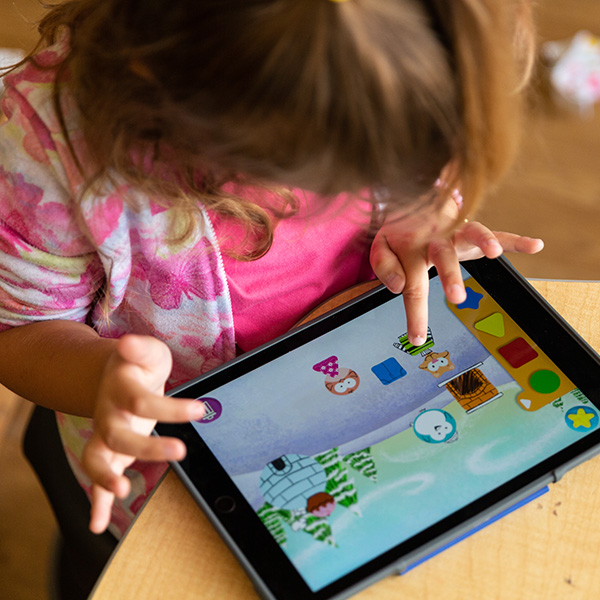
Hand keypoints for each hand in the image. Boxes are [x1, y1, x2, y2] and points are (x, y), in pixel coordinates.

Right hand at [82, 334, 204, 533]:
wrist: (117, 375)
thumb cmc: (139, 365)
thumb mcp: (147, 352)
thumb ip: (140, 349)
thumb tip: (127, 343)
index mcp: (120, 389)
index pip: (142, 401)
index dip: (170, 408)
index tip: (200, 409)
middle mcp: (108, 414)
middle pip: (118, 436)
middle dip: (146, 448)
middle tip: (180, 451)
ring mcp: (105, 435)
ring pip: (97, 459)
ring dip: (105, 479)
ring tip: (122, 493)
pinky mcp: (107, 452)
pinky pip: (97, 478)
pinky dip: (95, 502)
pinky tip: (98, 524)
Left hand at [370, 213, 543, 345]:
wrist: (412, 201)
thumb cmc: (399, 233)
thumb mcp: (380, 247)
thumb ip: (383, 266)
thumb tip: (398, 286)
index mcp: (410, 248)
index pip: (413, 286)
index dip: (416, 314)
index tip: (417, 338)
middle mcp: (436, 239)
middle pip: (444, 258)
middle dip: (451, 276)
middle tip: (457, 296)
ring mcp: (456, 233)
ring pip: (472, 233)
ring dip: (484, 242)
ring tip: (494, 253)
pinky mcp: (472, 231)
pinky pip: (496, 232)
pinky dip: (515, 240)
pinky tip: (535, 245)